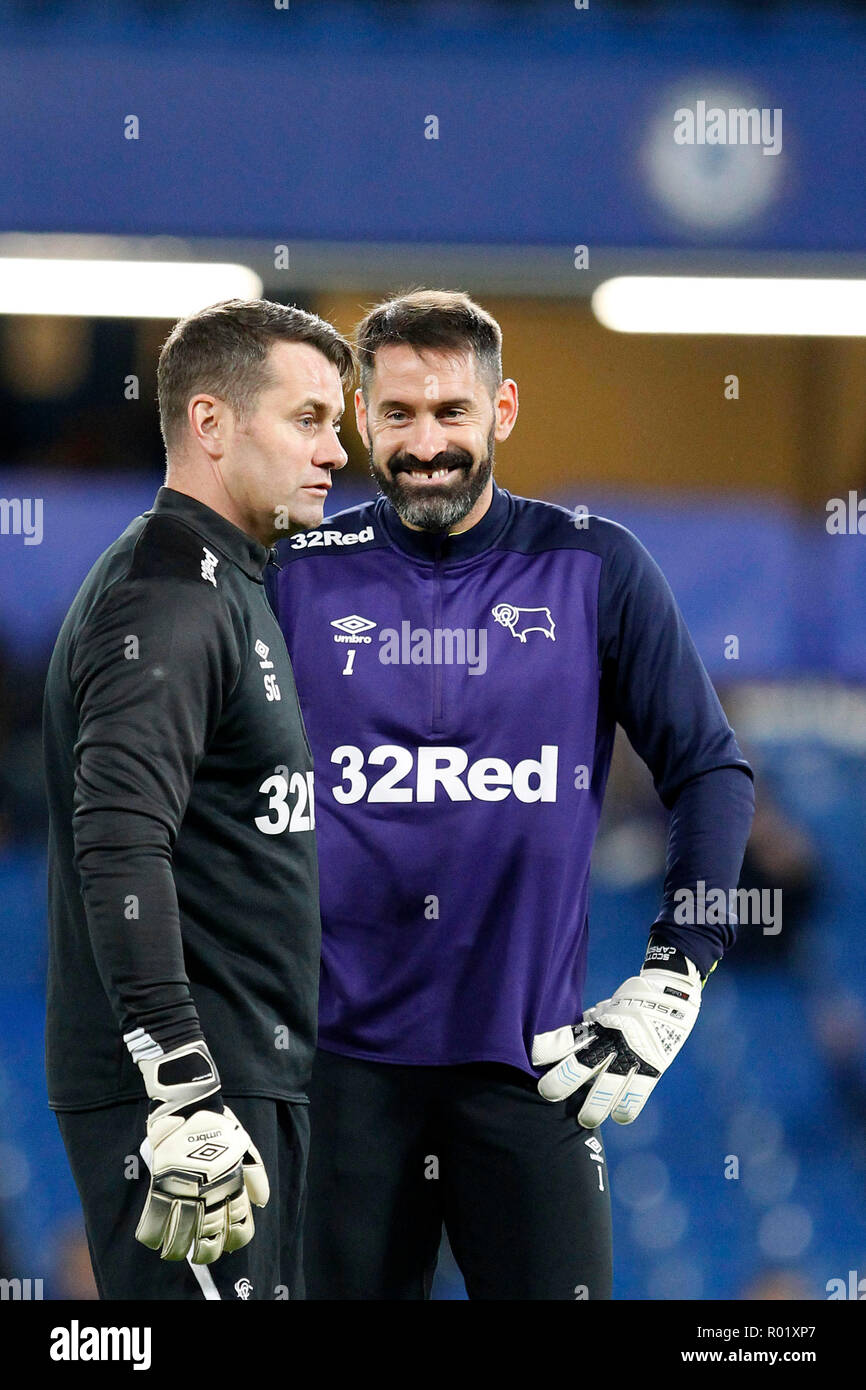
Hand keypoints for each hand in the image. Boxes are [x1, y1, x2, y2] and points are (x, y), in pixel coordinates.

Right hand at [133, 1040, 268, 1263]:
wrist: (191, 1103)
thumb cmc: (219, 1125)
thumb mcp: (246, 1147)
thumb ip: (255, 1175)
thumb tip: (261, 1202)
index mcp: (234, 1184)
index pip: (240, 1227)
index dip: (234, 1240)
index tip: (227, 1242)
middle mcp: (211, 1191)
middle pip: (211, 1237)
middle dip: (206, 1252)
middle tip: (200, 1252)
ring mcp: (185, 1188)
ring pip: (182, 1235)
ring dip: (178, 1250)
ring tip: (175, 1253)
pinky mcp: (161, 1181)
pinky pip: (154, 1218)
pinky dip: (152, 1235)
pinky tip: (154, 1241)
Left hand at [531, 947, 701, 1126]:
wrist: (672, 992)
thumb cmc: (632, 1000)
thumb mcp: (606, 1008)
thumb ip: (590, 1027)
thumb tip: (567, 1045)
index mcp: (599, 1022)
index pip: (567, 1038)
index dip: (547, 1049)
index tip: (533, 1057)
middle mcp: (614, 1039)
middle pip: (582, 1066)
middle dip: (561, 1082)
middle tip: (546, 1093)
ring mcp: (634, 1054)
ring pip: (609, 1087)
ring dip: (594, 1107)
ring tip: (584, 1120)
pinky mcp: (654, 1066)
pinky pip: (638, 1093)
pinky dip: (627, 1108)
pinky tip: (619, 1116)